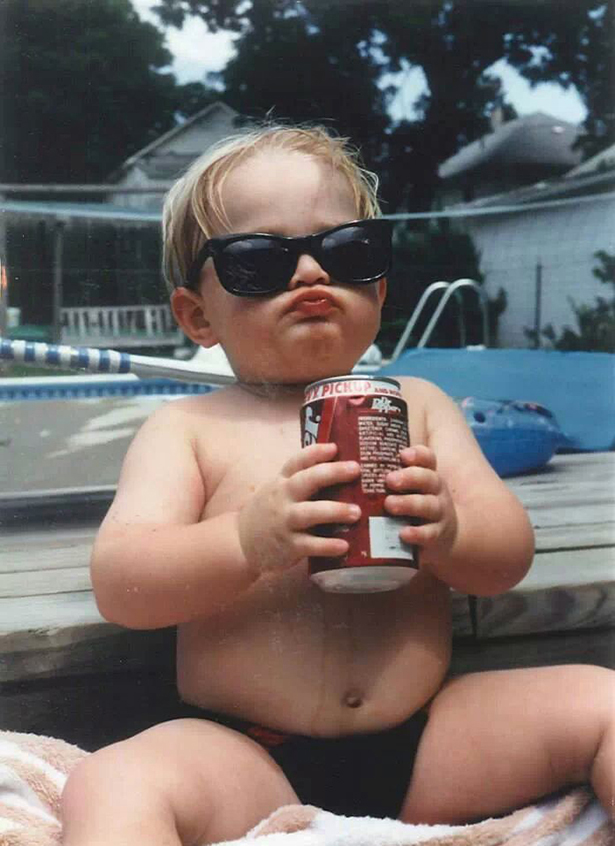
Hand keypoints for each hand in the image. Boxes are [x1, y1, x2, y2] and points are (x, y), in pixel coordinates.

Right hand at [238, 442, 361, 575]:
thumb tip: (343, 468)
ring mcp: (284, 522)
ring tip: (356, 512)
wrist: (242, 543)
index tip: (335, 448)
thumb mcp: (279, 490)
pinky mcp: (288, 546)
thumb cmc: (271, 511)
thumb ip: (303, 480)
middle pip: (305, 481)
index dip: (315, 452)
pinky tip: (344, 545)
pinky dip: (327, 545)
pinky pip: (309, 545)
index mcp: (282, 481)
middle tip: (356, 469)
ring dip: (334, 511)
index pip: (297, 462)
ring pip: (309, 513)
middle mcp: (282, 498)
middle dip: (331, 473)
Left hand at [384, 445, 457, 558]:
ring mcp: (438, 514)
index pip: (427, 459)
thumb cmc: (414, 505)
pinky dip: (417, 534)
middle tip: (389, 480)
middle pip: (428, 479)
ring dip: (408, 504)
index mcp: (427, 475)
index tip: (402, 455)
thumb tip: (351, 458)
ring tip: (389, 505)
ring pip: (427, 505)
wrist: (442, 537)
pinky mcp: (436, 536)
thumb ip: (387, 474)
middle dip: (409, 478)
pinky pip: (429, 534)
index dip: (417, 455)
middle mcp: (435, 491)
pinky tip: (403, 533)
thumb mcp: (408, 487)